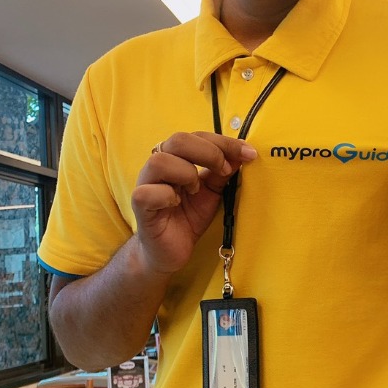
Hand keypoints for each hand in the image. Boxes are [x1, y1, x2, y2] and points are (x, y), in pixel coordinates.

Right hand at [131, 132, 256, 273]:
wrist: (169, 251)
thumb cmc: (188, 217)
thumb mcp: (212, 192)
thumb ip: (223, 172)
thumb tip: (244, 154)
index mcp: (176, 157)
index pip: (198, 136)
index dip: (224, 142)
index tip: (248, 154)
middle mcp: (159, 165)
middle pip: (178, 140)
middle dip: (209, 152)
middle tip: (225, 170)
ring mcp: (146, 184)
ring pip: (159, 161)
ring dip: (186, 173)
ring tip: (196, 190)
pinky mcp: (139, 205)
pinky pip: (148, 192)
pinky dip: (167, 195)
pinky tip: (176, 203)